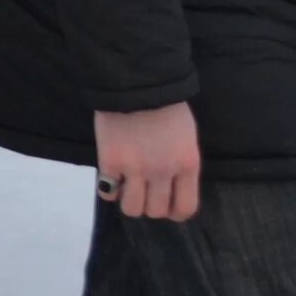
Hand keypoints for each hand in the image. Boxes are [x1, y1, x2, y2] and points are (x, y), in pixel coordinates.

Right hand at [94, 103, 200, 222]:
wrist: (136, 84)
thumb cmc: (167, 107)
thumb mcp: (186, 138)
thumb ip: (181, 164)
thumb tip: (170, 186)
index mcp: (187, 165)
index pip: (185, 208)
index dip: (174, 212)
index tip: (165, 204)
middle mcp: (164, 172)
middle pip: (157, 211)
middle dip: (149, 205)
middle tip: (143, 190)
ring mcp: (136, 168)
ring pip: (132, 209)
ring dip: (128, 201)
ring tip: (125, 186)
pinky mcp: (110, 162)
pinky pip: (107, 193)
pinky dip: (108, 189)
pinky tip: (110, 177)